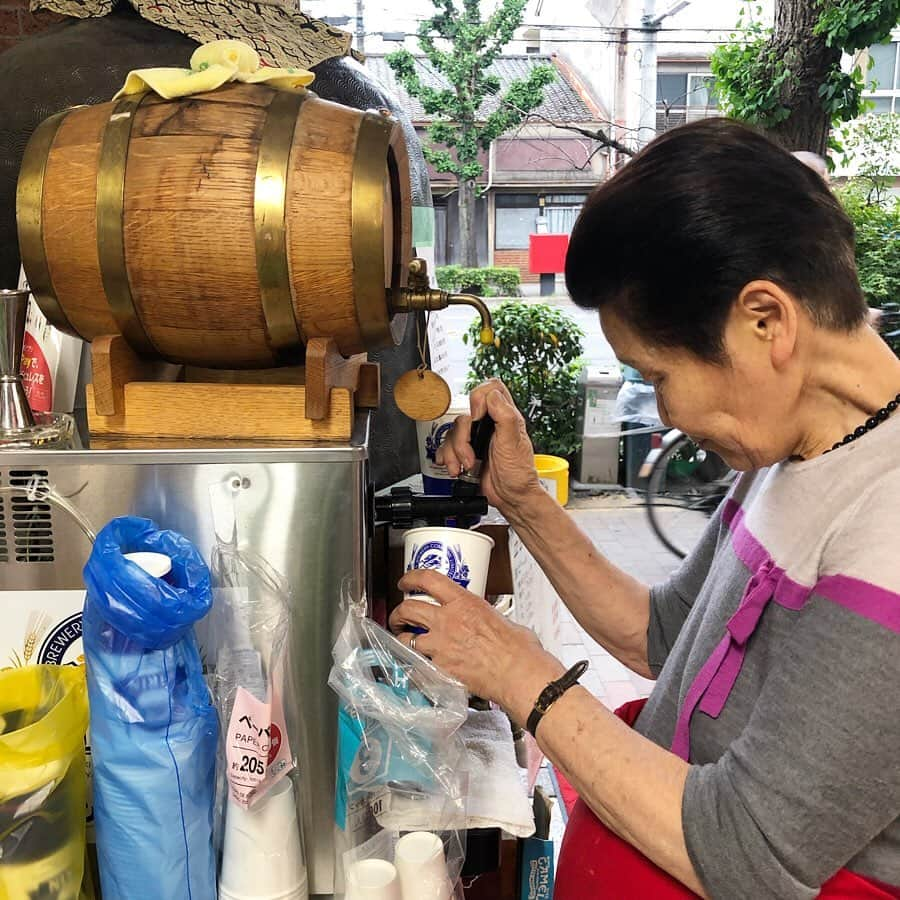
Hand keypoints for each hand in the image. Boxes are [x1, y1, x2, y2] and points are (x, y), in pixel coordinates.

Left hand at [391, 568, 564, 721]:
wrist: (519, 674)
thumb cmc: (519, 649)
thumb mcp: (503, 620)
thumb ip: (487, 618)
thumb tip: (490, 623)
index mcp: (464, 603)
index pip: (428, 580)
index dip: (411, 578)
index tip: (405, 582)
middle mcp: (448, 621)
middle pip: (409, 608)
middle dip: (398, 612)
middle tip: (399, 616)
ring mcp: (441, 646)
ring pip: (407, 639)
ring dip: (403, 639)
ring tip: (405, 642)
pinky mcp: (440, 669)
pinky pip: (418, 665)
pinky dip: (415, 665)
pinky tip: (418, 667)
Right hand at [437, 379, 542, 515]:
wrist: (511, 498)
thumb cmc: (519, 475)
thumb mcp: (514, 442)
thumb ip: (505, 415)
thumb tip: (492, 396)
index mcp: (506, 417)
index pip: (491, 389)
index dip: (480, 397)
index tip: (479, 416)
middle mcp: (490, 425)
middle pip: (465, 414)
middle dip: (463, 436)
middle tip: (472, 452)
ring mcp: (477, 439)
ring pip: (453, 431)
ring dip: (455, 452)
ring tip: (467, 465)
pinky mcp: (466, 453)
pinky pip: (447, 446)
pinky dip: (447, 457)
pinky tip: (455, 467)